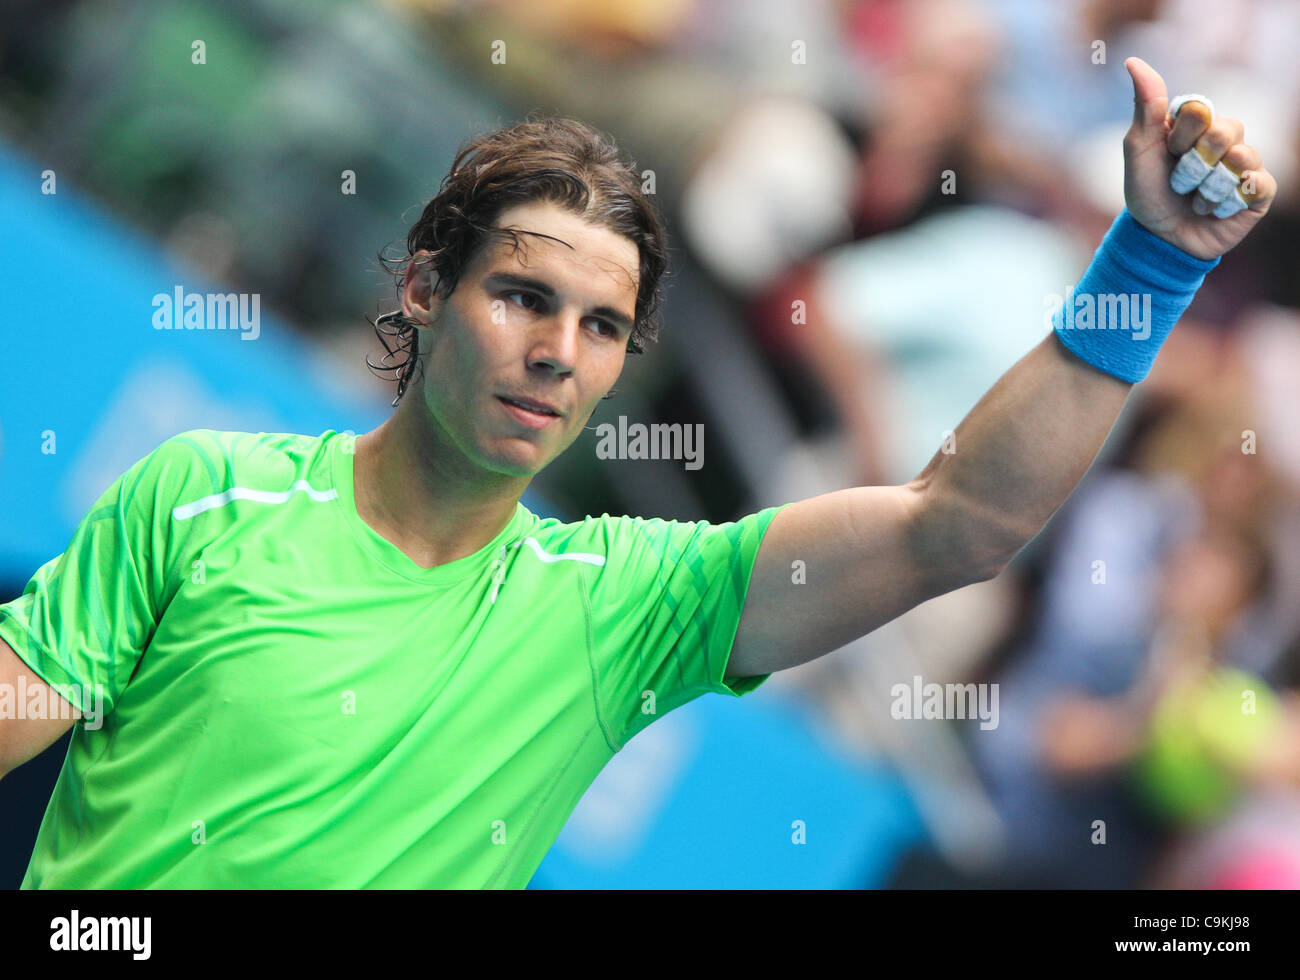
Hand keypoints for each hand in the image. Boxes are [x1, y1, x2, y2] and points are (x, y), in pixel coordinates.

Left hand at [1122, 57, 1277, 259]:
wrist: (1158, 239)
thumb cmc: (1148, 192)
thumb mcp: (1138, 150)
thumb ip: (1145, 106)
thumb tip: (1133, 61)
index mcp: (1199, 121)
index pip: (1200, 110)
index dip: (1180, 137)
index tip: (1167, 154)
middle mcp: (1228, 136)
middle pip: (1225, 131)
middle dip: (1192, 166)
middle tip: (1179, 183)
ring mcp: (1246, 163)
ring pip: (1240, 161)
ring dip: (1205, 190)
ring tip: (1195, 201)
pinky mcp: (1259, 192)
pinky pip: (1256, 185)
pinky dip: (1226, 204)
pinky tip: (1215, 212)